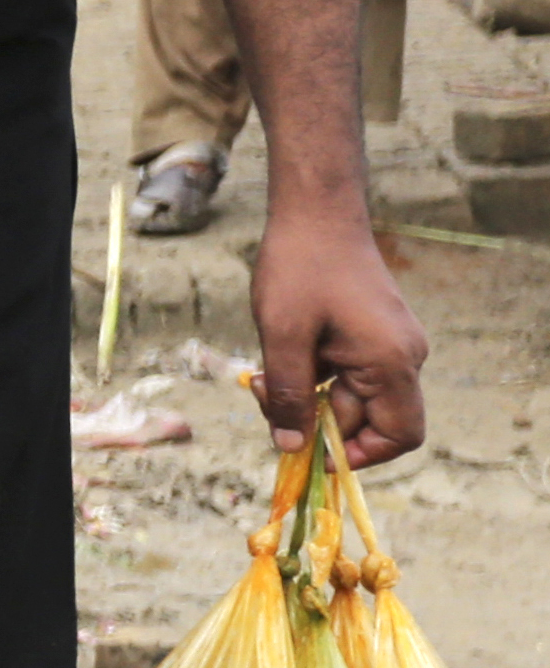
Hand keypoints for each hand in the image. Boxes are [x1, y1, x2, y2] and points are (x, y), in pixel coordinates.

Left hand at [249, 207, 426, 468]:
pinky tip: (279, 357)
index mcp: (393, 362)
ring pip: (349, 398)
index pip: (400, 436)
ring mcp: (389, 345)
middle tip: (265, 396)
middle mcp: (402, 358)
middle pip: (366, 420)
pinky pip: (344, 375)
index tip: (310, 450)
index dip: (360, 455)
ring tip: (265, 373)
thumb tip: (292, 448)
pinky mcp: (371, 335)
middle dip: (313, 420)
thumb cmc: (301, 268)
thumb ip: (290, 397)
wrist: (316, 212)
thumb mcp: (283, 337)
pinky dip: (311, 377)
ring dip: (305, 397)